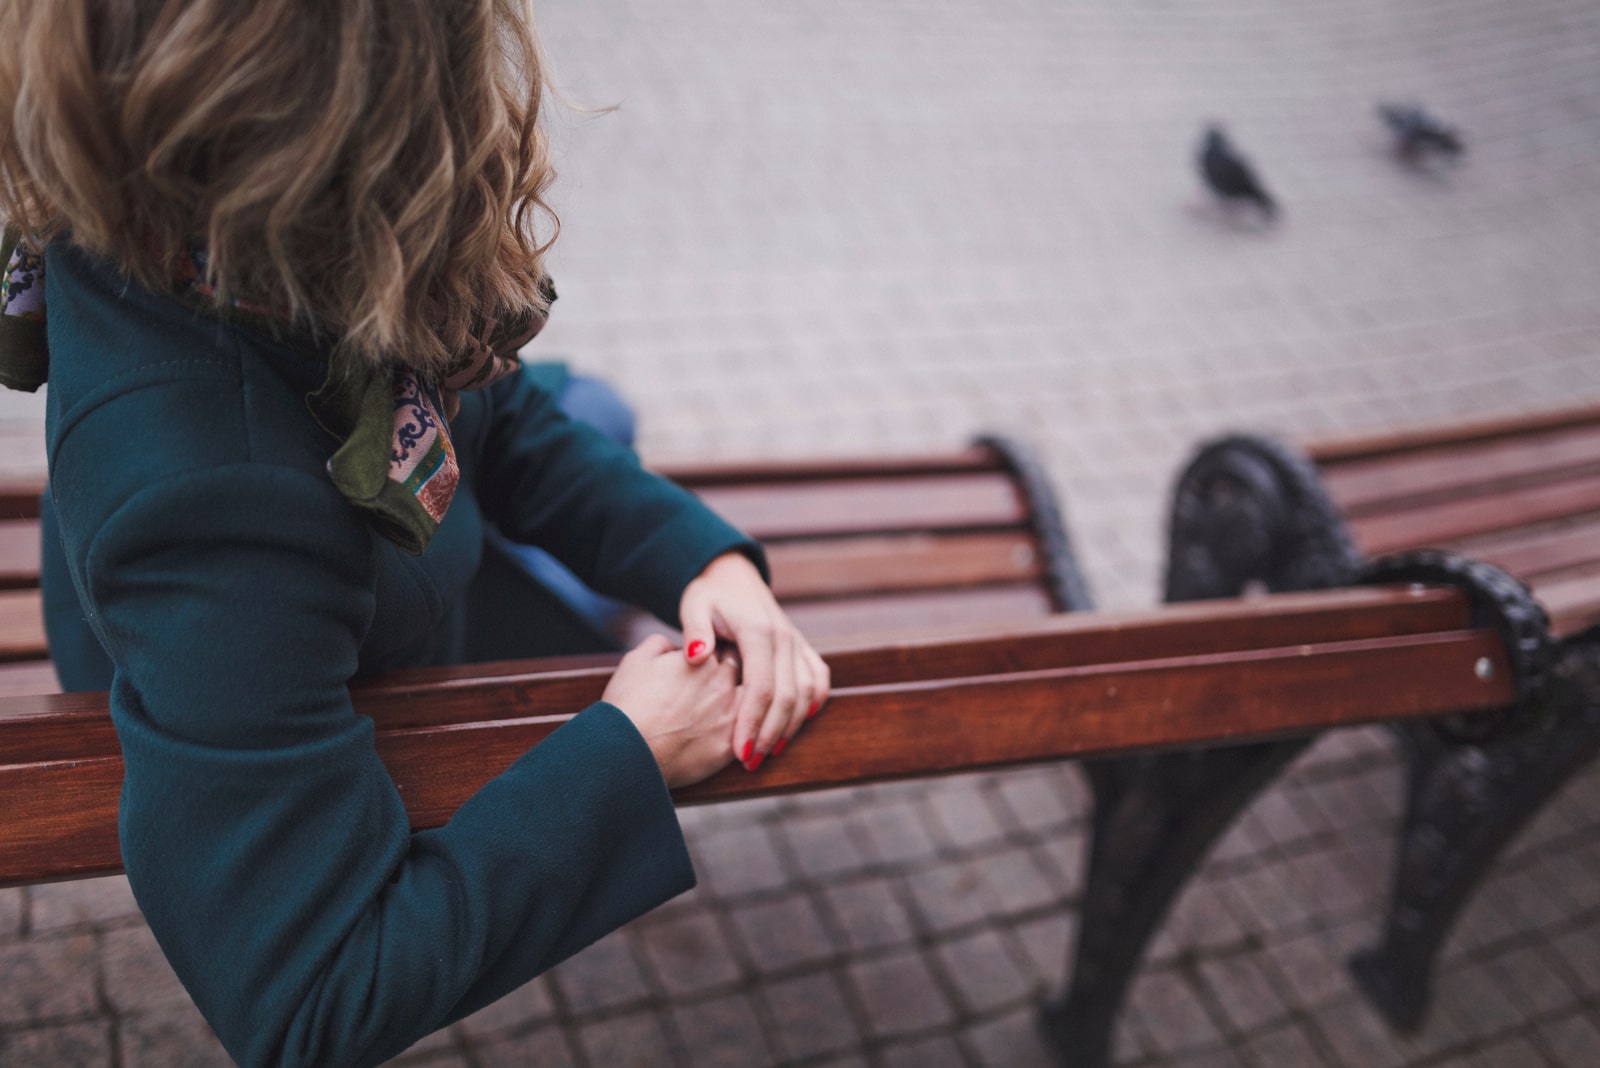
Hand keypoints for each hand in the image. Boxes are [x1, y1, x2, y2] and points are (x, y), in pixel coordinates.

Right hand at [601, 634, 740, 788]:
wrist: (624, 751)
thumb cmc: (627, 705)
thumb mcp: (636, 660)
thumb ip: (659, 644)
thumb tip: (672, 646)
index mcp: (702, 659)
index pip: (725, 647)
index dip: (718, 653)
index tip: (712, 661)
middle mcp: (722, 684)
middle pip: (743, 673)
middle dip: (736, 676)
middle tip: (721, 685)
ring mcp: (729, 716)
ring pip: (750, 704)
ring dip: (744, 705)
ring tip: (727, 713)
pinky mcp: (728, 748)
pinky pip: (747, 736)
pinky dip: (744, 734)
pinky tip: (735, 736)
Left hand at [678, 551, 830, 770]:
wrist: (733, 575)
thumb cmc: (708, 595)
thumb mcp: (693, 605)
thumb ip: (694, 629)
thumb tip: (697, 656)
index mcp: (758, 631)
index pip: (761, 687)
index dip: (752, 723)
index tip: (738, 753)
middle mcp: (784, 638)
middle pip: (787, 696)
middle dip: (770, 734)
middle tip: (750, 763)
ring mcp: (796, 643)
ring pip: (806, 692)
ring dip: (791, 726)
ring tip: (768, 752)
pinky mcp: (801, 647)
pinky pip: (817, 678)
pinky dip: (813, 702)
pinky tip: (800, 723)